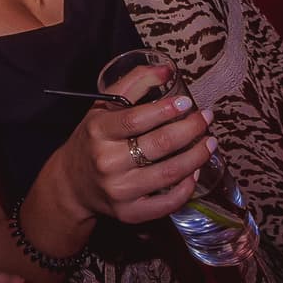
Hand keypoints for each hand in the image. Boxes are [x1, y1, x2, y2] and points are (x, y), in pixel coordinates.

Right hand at [57, 63, 211, 223]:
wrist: (72, 183)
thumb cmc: (93, 139)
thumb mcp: (103, 107)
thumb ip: (133, 84)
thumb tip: (166, 69)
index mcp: (98, 131)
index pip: (136, 119)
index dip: (166, 110)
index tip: (187, 103)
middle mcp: (107, 161)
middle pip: (159, 145)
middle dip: (190, 130)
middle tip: (206, 119)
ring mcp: (119, 190)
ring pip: (169, 173)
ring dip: (196, 157)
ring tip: (210, 143)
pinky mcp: (129, 213)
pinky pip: (166, 203)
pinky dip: (186, 188)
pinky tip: (195, 173)